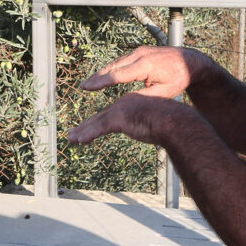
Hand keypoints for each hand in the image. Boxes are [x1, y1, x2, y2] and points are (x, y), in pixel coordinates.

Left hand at [68, 93, 189, 145]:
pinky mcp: (118, 118)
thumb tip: (146, 132)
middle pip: (100, 117)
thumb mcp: (154, 124)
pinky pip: (99, 128)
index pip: (110, 114)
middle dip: (85, 126)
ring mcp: (120, 110)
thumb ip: (145, 126)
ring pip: (96, 122)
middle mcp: (123, 104)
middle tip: (73, 134)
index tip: (89, 128)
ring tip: (71, 139)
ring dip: (82, 131)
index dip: (98, 122)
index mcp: (131, 104)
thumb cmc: (170, 123)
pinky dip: (88, 134)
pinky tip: (79, 141)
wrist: (174, 120)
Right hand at [80, 46, 208, 98]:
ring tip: (88, 83)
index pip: (118, 75)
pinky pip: (120, 61)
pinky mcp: (139, 52)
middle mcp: (139, 55)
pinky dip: (110, 69)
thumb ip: (145, 97)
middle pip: (112, 67)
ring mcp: (138, 51)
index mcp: (146, 66)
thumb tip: (125, 105)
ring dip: (101, 73)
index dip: (101, 82)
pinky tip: (102, 76)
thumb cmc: (178, 78)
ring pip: (115, 63)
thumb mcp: (164, 92)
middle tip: (83, 87)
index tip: (88, 88)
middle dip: (97, 77)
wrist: (189, 60)